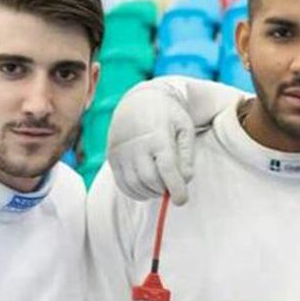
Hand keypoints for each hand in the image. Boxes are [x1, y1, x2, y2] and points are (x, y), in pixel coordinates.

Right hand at [106, 85, 196, 204]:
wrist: (140, 100)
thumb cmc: (169, 115)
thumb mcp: (185, 128)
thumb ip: (187, 155)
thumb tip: (185, 180)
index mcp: (158, 135)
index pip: (167, 169)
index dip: (176, 188)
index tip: (181, 200)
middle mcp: (136, 144)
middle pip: (150, 179)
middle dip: (163, 189)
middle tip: (171, 188)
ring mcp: (121, 151)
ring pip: (135, 184)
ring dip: (150, 192)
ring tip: (160, 187)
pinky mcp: (112, 157)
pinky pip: (122, 183)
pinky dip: (135, 192)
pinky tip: (146, 188)